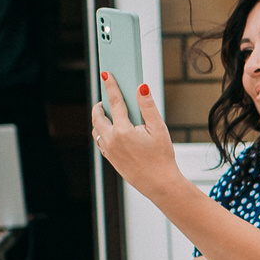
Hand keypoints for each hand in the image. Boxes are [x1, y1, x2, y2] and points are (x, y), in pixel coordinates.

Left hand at [93, 74, 181, 200]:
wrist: (160, 184)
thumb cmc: (162, 157)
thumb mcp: (159, 129)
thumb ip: (148, 106)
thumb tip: (141, 87)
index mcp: (123, 130)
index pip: (115, 102)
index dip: (111, 86)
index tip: (106, 75)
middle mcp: (111, 140)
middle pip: (98, 116)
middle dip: (100, 104)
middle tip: (106, 98)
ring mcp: (109, 150)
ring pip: (97, 129)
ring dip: (100, 119)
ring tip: (109, 114)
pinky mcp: (110, 159)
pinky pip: (100, 141)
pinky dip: (103, 132)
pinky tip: (112, 131)